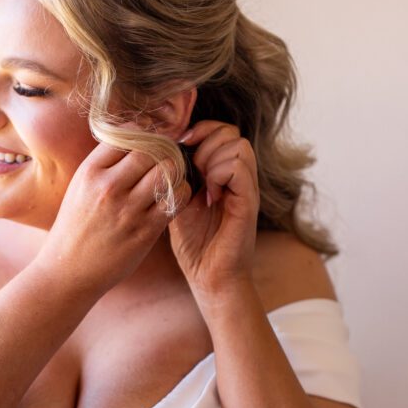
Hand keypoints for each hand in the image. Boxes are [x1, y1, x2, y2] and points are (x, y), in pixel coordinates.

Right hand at [35, 141, 190, 296]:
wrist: (67, 271)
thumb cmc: (75, 227)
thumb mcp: (79, 187)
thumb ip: (104, 164)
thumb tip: (134, 137)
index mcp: (90, 172)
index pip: (126, 133)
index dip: (142, 134)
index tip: (148, 143)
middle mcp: (109, 187)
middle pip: (151, 149)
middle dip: (162, 150)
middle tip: (167, 157)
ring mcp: (128, 210)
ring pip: (168, 171)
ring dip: (175, 170)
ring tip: (171, 176)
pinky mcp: (145, 231)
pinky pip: (176, 199)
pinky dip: (181, 192)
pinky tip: (173, 196)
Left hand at [169, 120, 259, 296]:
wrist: (209, 277)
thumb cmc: (194, 245)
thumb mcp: (179, 202)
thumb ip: (177, 176)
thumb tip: (159, 152)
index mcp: (223, 174)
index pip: (221, 131)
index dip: (200, 130)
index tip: (180, 147)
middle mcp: (239, 177)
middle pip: (231, 132)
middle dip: (205, 141)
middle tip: (192, 168)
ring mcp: (246, 189)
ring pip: (238, 146)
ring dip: (212, 158)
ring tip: (201, 182)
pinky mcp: (248, 203)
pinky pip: (239, 169)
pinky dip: (219, 174)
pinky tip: (208, 195)